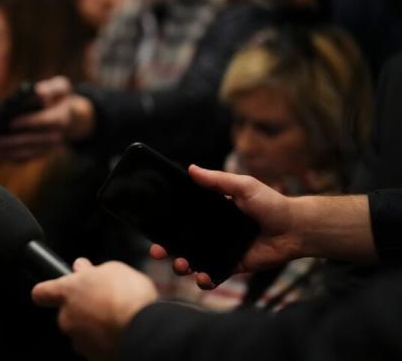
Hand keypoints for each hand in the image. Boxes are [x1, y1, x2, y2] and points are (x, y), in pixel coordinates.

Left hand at [0, 77, 94, 161]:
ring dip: (9, 150)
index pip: (44, 121)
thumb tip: (39, 92)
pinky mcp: (43, 152)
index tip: (11, 123)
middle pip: (33, 141)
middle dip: (12, 141)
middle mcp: (56, 135)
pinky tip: (0, 152)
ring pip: (29, 152)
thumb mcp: (61, 86)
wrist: (69, 116)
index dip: (28, 122)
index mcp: (61, 117)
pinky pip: (29, 158)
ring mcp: (49, 146)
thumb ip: (52, 88)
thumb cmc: (59, 98)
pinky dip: (14, 157)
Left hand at [32, 258, 158, 360]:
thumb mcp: (113, 269)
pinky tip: (122, 331)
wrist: (145, 330)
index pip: (42, 292)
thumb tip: (82, 268)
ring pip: (82, 331)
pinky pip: (96, 346)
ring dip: (95, 325)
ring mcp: (80, 340)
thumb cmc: (128, 297)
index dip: (47, 291)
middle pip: (67, 313)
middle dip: (82, 308)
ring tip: (118, 317)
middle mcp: (68, 318)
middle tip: (103, 301)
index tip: (52, 291)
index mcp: (67, 292)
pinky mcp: (94, 357)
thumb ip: (91, 270)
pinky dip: (106, 340)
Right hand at [148, 165, 299, 287]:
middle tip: (158, 251)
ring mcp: (220, 249)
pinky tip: (202, 278)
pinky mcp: (232, 265)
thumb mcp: (243, 185)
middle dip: (166, 248)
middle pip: (181, 241)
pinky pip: (214, 274)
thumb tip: (191, 168)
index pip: (182, 217)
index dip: (165, 223)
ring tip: (181, 265)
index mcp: (211, 212)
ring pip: (193, 260)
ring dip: (182, 265)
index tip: (152, 226)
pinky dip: (205, 280)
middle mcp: (212, 231)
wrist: (295, 228)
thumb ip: (217, 180)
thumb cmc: (270, 203)